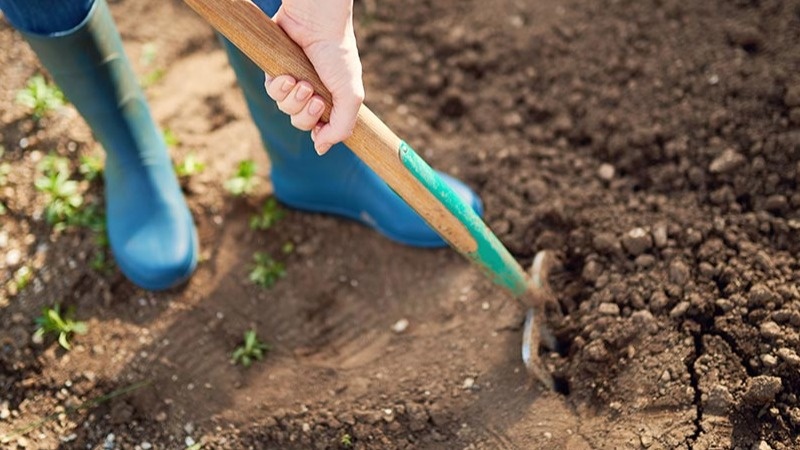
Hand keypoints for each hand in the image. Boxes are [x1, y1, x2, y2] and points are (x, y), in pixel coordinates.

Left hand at [264, 0, 363, 154]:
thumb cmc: (337, 56)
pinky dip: (279, 88)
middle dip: (306, 115)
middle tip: (315, 98)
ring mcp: (294, 82)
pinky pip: (272, 92)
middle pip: (300, 123)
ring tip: (302, 83)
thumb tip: (321, 149)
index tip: (321, 128)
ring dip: (293, 100)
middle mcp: (313, 92)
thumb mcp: (350, 96)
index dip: (319, 133)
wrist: (316, 24)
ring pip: (285, 108)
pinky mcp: (276, 71)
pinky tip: (287, 77)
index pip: (321, 129)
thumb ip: (341, 127)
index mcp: (333, 99)